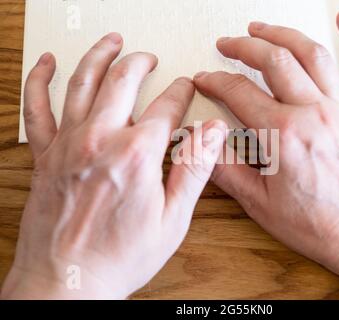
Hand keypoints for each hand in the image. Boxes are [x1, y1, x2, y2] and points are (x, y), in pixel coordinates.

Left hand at [1, 33, 226, 298]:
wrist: (68, 282)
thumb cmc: (120, 256)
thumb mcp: (174, 218)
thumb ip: (195, 168)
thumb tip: (212, 133)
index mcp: (137, 155)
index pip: (168, 107)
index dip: (181, 93)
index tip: (186, 88)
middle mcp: (100, 140)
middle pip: (123, 81)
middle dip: (140, 63)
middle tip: (149, 59)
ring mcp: (68, 144)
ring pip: (82, 82)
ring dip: (98, 56)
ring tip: (110, 42)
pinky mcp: (45, 155)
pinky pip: (37, 108)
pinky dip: (39, 80)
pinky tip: (45, 64)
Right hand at [194, 12, 338, 297]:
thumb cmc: (318, 224)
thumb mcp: (259, 203)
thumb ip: (226, 169)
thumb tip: (201, 145)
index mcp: (284, 135)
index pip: (239, 93)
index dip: (215, 81)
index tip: (204, 79)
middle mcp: (313, 114)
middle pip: (274, 61)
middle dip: (244, 46)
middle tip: (227, 43)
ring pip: (312, 54)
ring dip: (283, 34)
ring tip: (262, 28)